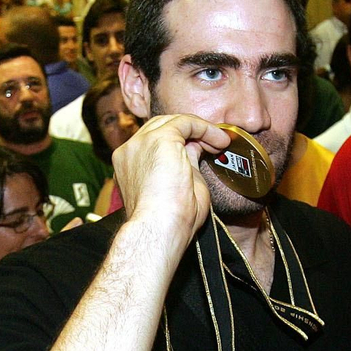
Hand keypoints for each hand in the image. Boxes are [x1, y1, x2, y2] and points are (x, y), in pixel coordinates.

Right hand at [111, 115, 232, 250]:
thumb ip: (184, 163)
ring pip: (173, 122)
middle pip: (161, 126)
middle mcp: (129, 151)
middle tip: (214, 145)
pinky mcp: (158, 139)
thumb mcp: (179, 186)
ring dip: (200, 129)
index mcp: (130, 166)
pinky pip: (185, 123)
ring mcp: (140, 143)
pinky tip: (219, 141)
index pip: (154, 142)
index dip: (182, 143)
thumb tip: (195, 147)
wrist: (159, 229)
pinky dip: (205, 128)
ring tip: (220, 142)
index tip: (204, 151)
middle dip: (190, 133)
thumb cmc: (170, 220)